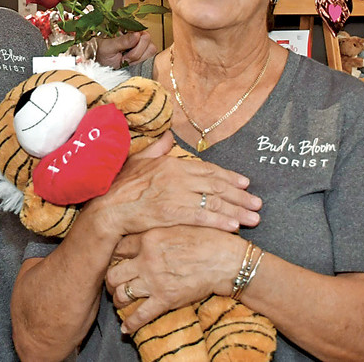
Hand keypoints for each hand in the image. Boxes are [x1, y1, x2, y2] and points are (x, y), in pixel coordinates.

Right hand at [83, 132, 261, 240]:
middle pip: (216, 186)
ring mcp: (174, 195)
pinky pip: (201, 217)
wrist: (106, 209)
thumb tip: (169, 136)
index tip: (245, 184)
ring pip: (213, 202)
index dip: (228, 177)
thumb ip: (157, 149)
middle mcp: (176, 176)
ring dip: (236, 211)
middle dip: (240, 196)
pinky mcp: (171, 213)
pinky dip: (219, 222)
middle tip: (257, 204)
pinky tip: (234, 227)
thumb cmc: (119, 187)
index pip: (207, 170)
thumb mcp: (139, 161)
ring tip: (254, 219)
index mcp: (170, 163)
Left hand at [96, 31, 157, 68]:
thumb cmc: (101, 52)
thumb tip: (137, 35)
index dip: (136, 46)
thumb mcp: (109, 46)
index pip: (145, 35)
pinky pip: (149, 61)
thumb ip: (123, 41)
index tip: (124, 52)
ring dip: (136, 60)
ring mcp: (142, 47)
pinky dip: (137, 65)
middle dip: (135, 54)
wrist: (99, 64)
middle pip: (150, 46)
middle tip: (122, 57)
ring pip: (150, 53)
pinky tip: (128, 64)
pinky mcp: (143, 57)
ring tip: (124, 60)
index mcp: (130, 30)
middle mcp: (139, 37)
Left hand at [106, 226, 247, 332]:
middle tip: (114, 282)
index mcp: (148, 238)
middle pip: (113, 273)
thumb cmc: (205, 239)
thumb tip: (140, 232)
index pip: (117, 249)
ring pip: (122, 294)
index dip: (114, 256)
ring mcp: (155, 281)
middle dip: (111, 280)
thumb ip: (155, 230)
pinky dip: (130, 323)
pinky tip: (126, 328)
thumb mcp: (176, 225)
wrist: (226, 260)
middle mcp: (146, 260)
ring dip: (118, 300)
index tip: (116, 260)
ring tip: (120, 301)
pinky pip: (141, 315)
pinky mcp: (166, 299)